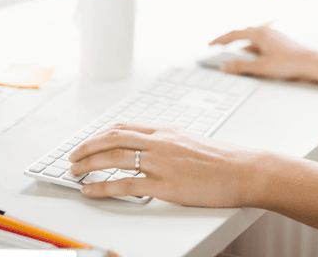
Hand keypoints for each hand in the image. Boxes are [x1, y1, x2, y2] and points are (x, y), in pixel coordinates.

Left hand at [68, 123, 267, 207]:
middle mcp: (160, 142)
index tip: (90, 140)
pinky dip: (101, 187)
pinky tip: (90, 191)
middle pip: (113, 138)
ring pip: (113, 157)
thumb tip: (155, 151)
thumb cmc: (225, 160)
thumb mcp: (193, 142)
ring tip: (74, 171)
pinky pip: (124, 184)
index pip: (125, 126)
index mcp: (167, 131)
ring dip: (88, 164)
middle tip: (73, 155)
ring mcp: (161, 163)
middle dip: (87, 146)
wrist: (244, 170)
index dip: (102, 134)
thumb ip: (171, 144)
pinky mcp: (164, 185)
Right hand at [208, 26, 317, 80]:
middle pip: (243, 34)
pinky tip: (254, 58)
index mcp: (259, 34)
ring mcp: (274, 36)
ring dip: (242, 46)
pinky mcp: (280, 42)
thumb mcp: (261, 67)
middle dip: (230, 41)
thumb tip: (226, 66)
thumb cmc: (290, 63)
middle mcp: (266, 32)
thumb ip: (241, 67)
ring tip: (236, 57)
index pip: (234, 34)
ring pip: (253, 39)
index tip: (211, 45)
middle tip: (220, 48)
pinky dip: (253, 49)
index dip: (220, 40)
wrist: (311, 63)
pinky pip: (261, 43)